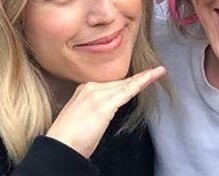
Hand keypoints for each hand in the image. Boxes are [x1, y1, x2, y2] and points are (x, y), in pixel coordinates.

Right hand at [46, 66, 166, 157]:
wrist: (60, 146)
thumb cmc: (69, 139)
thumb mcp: (81, 117)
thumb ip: (95, 109)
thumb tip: (107, 111)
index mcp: (83, 90)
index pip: (111, 83)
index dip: (126, 80)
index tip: (138, 77)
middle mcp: (90, 88)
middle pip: (119, 82)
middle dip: (137, 78)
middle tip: (154, 71)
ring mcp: (97, 95)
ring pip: (126, 84)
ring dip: (144, 78)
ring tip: (158, 72)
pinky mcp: (104, 105)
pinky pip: (128, 90)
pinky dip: (143, 82)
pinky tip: (153, 76)